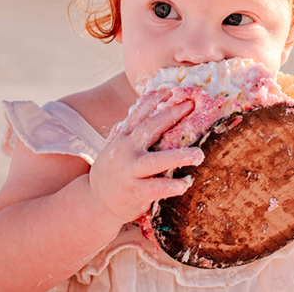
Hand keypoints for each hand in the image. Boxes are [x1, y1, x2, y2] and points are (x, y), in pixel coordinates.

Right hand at [88, 92, 204, 224]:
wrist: (95, 202)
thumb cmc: (112, 172)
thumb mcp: (114, 148)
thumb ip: (128, 131)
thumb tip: (138, 109)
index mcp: (122, 139)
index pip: (138, 114)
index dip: (154, 101)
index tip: (171, 91)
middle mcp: (125, 151)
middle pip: (149, 129)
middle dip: (170, 116)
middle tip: (190, 106)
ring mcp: (129, 171)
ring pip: (155, 161)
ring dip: (178, 157)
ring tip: (199, 154)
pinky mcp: (134, 192)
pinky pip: (155, 188)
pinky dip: (170, 186)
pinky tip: (185, 184)